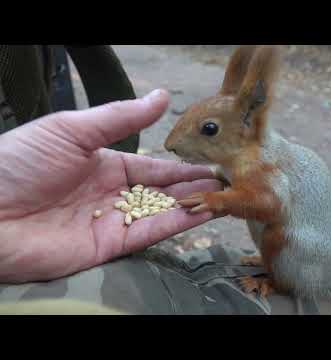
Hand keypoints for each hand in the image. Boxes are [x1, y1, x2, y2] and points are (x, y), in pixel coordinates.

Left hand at [0, 90, 222, 282]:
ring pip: (160, 212)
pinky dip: (174, 225)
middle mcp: (112, 193)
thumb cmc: (19, 163)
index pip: (152, 166)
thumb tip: (162, 96)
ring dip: (191, 205)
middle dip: (192, 187)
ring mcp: (111, 221)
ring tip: (221, 198)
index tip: (211, 165)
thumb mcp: (72, 130)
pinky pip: (148, 233)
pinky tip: (199, 214)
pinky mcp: (107, 247)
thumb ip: (120, 117)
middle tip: (225, 184)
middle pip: (161, 191)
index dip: (181, 166)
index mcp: (104, 163)